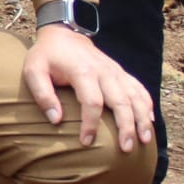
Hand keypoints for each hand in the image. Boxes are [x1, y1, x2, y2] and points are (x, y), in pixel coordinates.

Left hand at [22, 23, 154, 151]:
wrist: (63, 35)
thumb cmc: (46, 57)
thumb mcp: (34, 71)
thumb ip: (43, 95)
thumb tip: (56, 120)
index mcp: (82, 71)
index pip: (91, 102)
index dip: (90, 124)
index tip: (86, 142)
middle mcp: (104, 71)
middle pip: (120, 102)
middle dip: (125, 127)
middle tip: (126, 149)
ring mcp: (115, 71)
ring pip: (135, 96)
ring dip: (141, 119)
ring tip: (144, 140)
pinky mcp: (121, 72)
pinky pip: (139, 88)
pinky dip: (147, 104)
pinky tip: (150, 121)